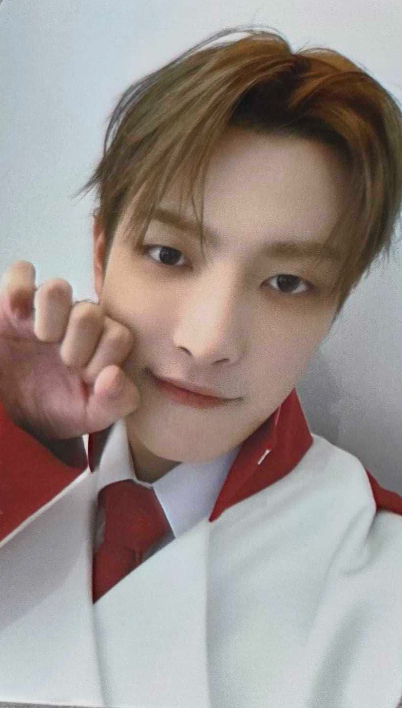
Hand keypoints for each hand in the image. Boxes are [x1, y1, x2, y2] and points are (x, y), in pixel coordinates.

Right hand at [0, 260, 140, 440]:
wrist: (18, 414)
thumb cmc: (59, 410)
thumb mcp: (91, 416)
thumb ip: (117, 401)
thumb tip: (113, 376)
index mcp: (102, 343)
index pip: (118, 336)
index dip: (104, 359)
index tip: (87, 379)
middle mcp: (77, 321)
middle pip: (89, 312)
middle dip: (76, 344)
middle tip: (64, 363)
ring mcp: (45, 309)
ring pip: (58, 288)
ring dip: (50, 317)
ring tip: (41, 339)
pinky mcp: (12, 301)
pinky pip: (20, 272)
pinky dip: (18, 288)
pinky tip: (16, 316)